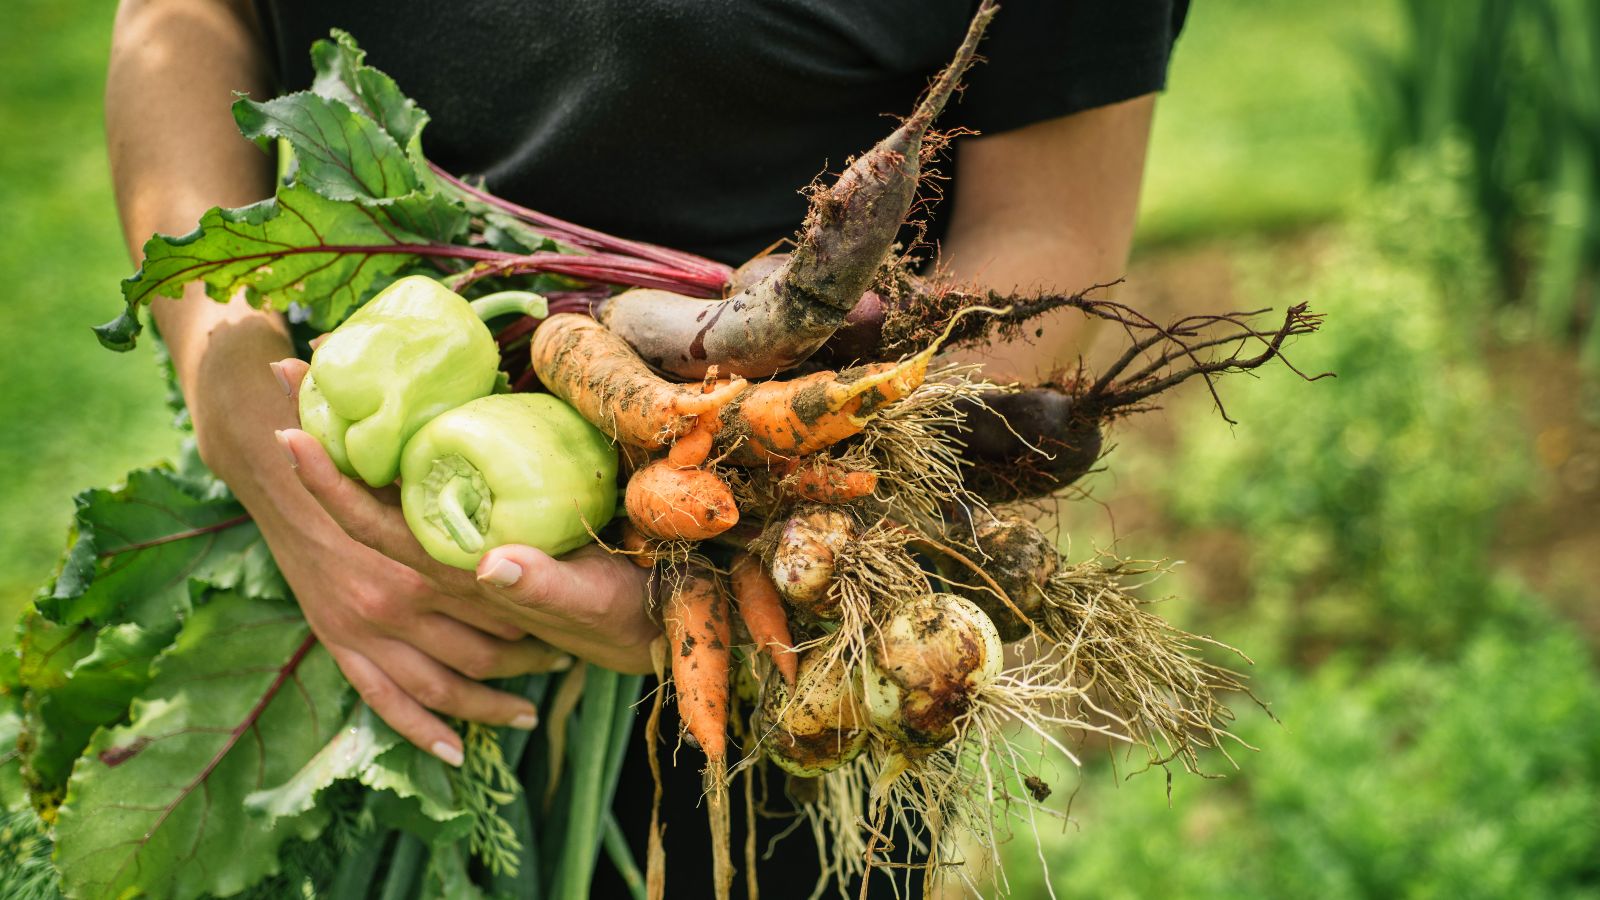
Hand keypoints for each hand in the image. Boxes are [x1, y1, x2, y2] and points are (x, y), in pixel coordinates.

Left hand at [271, 359, 658, 666]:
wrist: (643, 627)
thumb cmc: (617, 614)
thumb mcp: (588, 601)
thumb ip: (542, 587)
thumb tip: (490, 564)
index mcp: (455, 571)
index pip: (375, 524)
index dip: (329, 482)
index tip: (289, 431)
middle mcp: (444, 554)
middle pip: (364, 494)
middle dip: (322, 434)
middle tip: (286, 368)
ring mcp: (463, 538)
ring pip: (387, 486)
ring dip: (347, 434)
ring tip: (317, 377)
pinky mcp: (489, 526)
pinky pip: (426, 486)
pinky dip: (396, 446)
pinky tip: (387, 411)